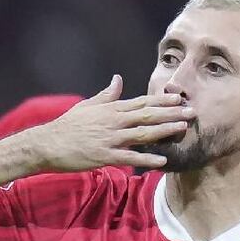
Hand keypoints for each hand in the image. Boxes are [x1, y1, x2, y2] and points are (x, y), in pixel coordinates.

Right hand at [28, 75, 193, 171]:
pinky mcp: (105, 156)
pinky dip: (147, 159)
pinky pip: (130, 158)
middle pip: (148, 115)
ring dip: (165, 131)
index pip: (142, 102)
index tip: (179, 97)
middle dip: (171, 113)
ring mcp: (111, 138)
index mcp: (111, 109)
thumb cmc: (68, 126)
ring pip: (143, 133)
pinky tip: (162, 161)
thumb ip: (107, 95)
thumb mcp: (87, 105)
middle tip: (191, 111)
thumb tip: (118, 79)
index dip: (162, 99)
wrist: (48, 144)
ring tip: (183, 129)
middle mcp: (114, 121)